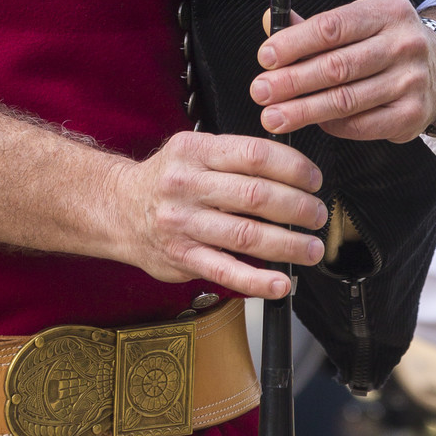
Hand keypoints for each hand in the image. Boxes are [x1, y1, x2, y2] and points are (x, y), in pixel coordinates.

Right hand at [100, 131, 327, 299]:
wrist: (116, 208)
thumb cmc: (166, 179)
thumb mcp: (193, 151)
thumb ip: (235, 157)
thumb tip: (291, 170)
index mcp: (196, 151)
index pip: (255, 154)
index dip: (293, 168)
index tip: (313, 180)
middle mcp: (187, 185)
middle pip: (256, 195)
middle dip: (298, 207)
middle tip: (318, 215)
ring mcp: (183, 223)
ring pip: (246, 235)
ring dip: (287, 245)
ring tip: (311, 248)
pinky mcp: (181, 257)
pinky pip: (224, 271)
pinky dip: (257, 281)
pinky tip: (280, 284)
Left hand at [249, 0, 435, 142]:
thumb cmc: (385, 42)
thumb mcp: (359, 21)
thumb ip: (316, 26)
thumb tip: (270, 21)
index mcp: (387, 12)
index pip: (333, 26)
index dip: (295, 43)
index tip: (266, 57)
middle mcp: (404, 44)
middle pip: (337, 67)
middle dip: (292, 81)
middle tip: (260, 91)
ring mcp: (411, 81)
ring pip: (346, 100)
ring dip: (303, 110)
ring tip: (273, 117)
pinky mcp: (412, 115)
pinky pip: (361, 125)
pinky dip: (331, 125)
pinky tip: (311, 123)